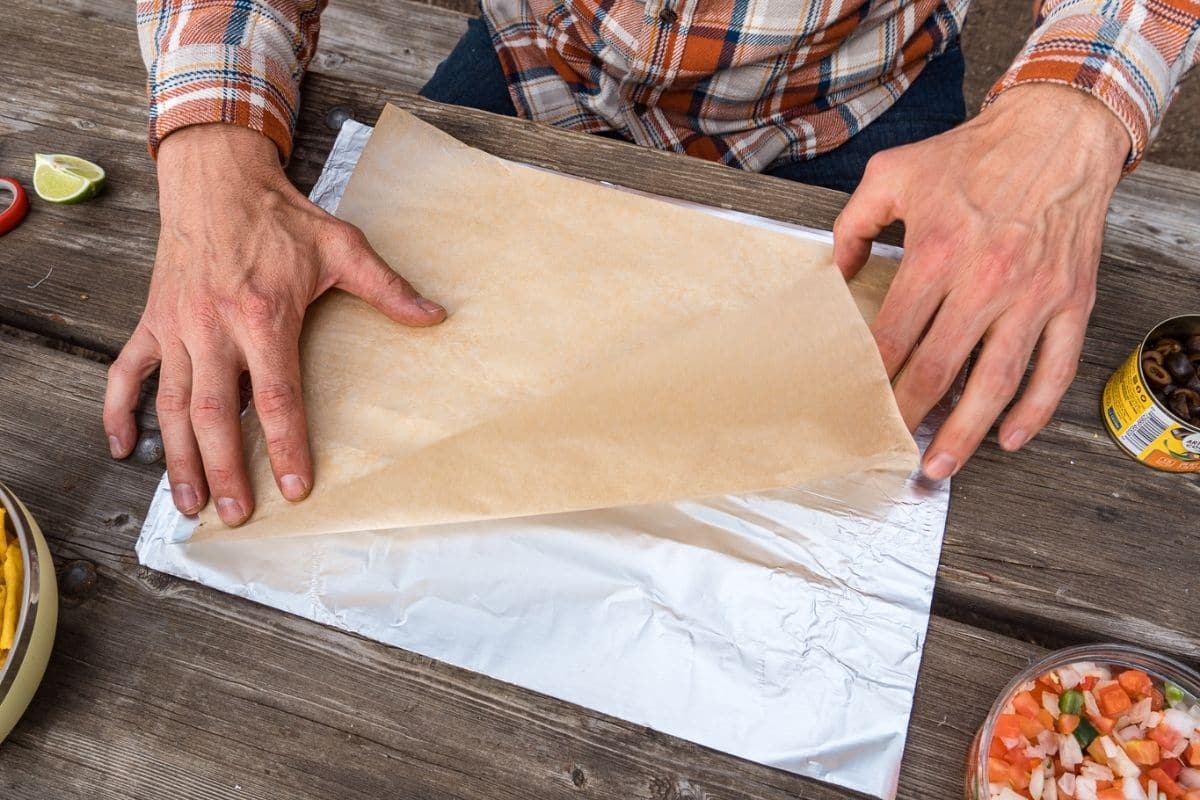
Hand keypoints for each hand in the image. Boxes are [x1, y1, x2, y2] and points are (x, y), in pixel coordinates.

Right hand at [104, 124, 445, 524]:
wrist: (217, 177)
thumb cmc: (281, 217)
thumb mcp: (343, 245)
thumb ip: (387, 288)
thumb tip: (435, 317)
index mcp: (264, 315)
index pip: (276, 397)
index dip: (287, 446)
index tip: (294, 488)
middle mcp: (213, 326)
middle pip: (213, 413)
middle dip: (225, 469)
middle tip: (235, 514)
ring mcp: (177, 325)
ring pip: (170, 403)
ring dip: (176, 457)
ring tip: (187, 502)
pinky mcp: (152, 319)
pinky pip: (127, 372)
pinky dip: (118, 410)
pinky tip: (123, 447)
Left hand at [833, 85, 1129, 478]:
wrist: (1059, 131)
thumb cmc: (974, 154)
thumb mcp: (893, 173)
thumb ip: (853, 225)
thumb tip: (833, 274)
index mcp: (936, 252)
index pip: (894, 336)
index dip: (872, 377)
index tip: (856, 404)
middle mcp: (986, 280)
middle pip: (938, 369)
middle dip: (908, 416)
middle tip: (888, 447)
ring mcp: (1033, 296)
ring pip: (996, 383)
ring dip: (966, 432)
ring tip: (939, 465)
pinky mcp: (1072, 302)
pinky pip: (1055, 368)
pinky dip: (1035, 410)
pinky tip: (1011, 437)